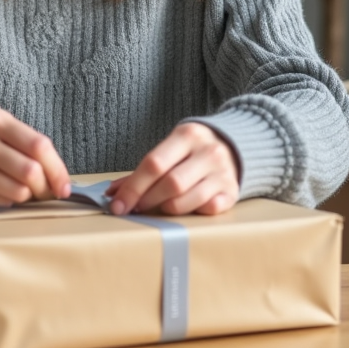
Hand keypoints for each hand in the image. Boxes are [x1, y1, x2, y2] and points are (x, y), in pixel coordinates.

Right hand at [0, 107, 71, 206]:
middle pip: (30, 172)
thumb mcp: (2, 126)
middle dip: (46, 187)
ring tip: (23, 189)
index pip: (38, 146)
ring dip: (28, 195)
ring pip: (18, 192)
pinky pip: (2, 203)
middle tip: (48, 192)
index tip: (65, 186)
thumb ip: (29, 144)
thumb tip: (60, 180)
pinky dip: (10, 200)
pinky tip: (2, 189)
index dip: (58, 169)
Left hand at [106, 122, 239, 216]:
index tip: (118, 204)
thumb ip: (144, 170)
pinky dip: (193, 212)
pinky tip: (185, 210)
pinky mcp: (233, 191)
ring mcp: (223, 172)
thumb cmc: (193, 151)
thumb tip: (113, 192)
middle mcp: (208, 152)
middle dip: (147, 200)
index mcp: (188, 135)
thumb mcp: (171, 149)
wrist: (235, 145)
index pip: (154, 164)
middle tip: (135, 209)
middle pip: (171, 183)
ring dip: (166, 209)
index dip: (133, 187)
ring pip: (188, 199)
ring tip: (157, 209)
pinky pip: (209, 209)